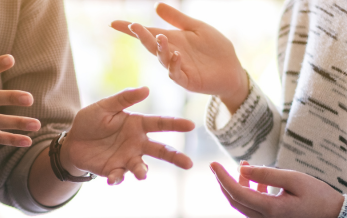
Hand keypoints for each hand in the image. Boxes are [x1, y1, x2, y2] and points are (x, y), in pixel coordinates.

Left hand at [61, 87, 194, 184]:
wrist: (73, 142)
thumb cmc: (91, 121)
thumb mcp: (105, 106)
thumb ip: (124, 98)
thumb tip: (146, 89)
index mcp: (138, 125)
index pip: (160, 124)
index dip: (176, 124)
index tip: (191, 125)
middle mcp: (137, 143)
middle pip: (161, 150)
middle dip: (175, 157)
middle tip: (189, 164)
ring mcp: (127, 158)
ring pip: (141, 167)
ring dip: (142, 171)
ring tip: (142, 175)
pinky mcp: (115, 170)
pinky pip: (119, 176)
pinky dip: (117, 178)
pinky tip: (112, 179)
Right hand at [111, 2, 248, 112]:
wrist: (232, 69)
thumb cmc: (215, 49)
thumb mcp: (197, 28)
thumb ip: (177, 19)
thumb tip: (156, 6)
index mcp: (171, 40)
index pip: (147, 34)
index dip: (131, 30)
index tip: (114, 23)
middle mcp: (170, 54)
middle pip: (151, 45)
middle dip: (142, 36)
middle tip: (134, 26)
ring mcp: (178, 68)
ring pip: (162, 59)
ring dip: (160, 49)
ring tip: (161, 37)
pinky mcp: (188, 81)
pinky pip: (177, 74)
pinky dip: (174, 65)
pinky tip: (177, 55)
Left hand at [210, 161, 344, 217]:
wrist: (335, 217)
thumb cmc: (318, 195)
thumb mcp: (294, 178)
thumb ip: (267, 174)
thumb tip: (242, 169)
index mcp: (272, 211)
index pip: (238, 193)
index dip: (223, 178)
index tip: (213, 164)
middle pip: (236, 201)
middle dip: (226, 182)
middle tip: (220, 166)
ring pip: (243, 206)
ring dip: (240, 187)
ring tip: (245, 167)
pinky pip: (253, 210)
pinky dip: (250, 195)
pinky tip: (257, 182)